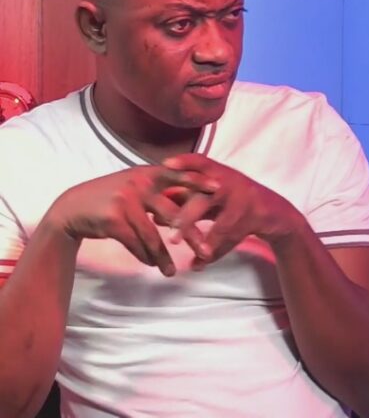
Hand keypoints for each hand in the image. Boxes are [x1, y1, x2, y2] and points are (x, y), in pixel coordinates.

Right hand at [48, 165, 219, 276]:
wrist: (72, 209)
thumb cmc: (111, 197)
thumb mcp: (134, 185)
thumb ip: (158, 190)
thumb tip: (189, 203)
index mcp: (147, 174)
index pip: (177, 175)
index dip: (198, 181)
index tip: (218, 188)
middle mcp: (139, 184)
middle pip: (174, 213)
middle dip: (192, 236)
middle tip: (207, 253)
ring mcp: (126, 202)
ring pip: (153, 236)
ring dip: (163, 258)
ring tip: (172, 272)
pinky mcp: (114, 220)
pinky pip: (136, 243)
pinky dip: (145, 256)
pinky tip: (151, 265)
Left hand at [161, 154, 305, 268]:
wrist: (275, 212)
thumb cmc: (236, 202)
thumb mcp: (212, 199)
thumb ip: (187, 205)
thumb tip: (156, 217)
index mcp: (219, 174)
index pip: (201, 162)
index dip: (184, 162)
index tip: (165, 165)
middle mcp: (230, 184)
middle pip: (202, 197)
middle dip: (185, 217)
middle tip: (168, 233)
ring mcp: (242, 201)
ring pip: (217, 220)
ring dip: (198, 236)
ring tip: (177, 244)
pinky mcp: (252, 218)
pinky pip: (229, 236)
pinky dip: (214, 250)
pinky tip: (200, 262)